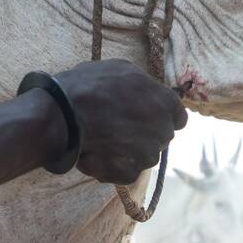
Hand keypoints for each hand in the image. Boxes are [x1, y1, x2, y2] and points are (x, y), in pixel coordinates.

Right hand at [51, 60, 187, 184]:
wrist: (64, 115)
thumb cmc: (91, 85)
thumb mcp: (123, 70)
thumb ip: (144, 84)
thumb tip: (147, 90)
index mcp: (166, 103)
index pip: (179, 117)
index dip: (163, 116)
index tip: (148, 116)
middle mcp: (163, 130)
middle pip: (161, 137)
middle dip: (146, 133)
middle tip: (120, 127)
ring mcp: (148, 154)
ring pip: (145, 155)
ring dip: (131, 151)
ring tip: (106, 141)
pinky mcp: (130, 172)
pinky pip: (128, 171)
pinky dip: (116, 167)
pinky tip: (99, 154)